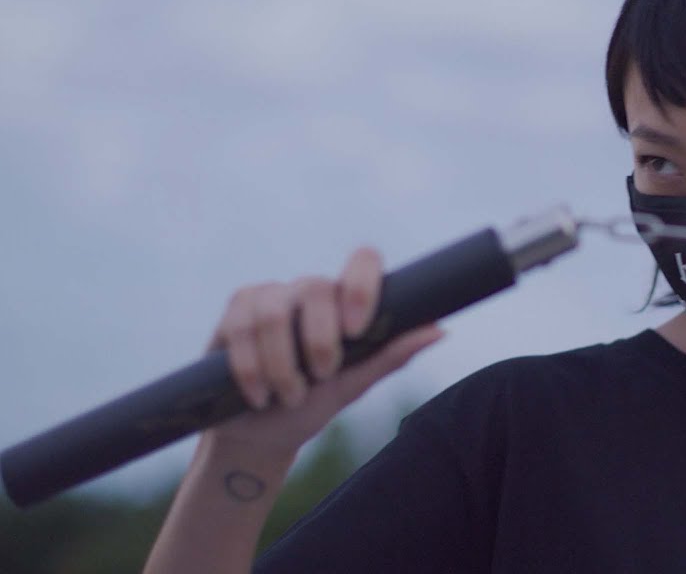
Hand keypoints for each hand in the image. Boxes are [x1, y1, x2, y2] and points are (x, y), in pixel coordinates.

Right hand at [204, 246, 444, 457]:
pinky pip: (240, 327)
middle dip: (318, 340)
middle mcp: (308, 291)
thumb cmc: (312, 405)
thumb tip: (440, 329)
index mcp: (345, 301)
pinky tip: (258, 395)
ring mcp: (269, 296)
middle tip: (322, 378)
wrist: (258, 436)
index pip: (362, 260)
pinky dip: (251, 368)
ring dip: (282, 364)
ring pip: (274, 312)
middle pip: (314, 287)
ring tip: (289, 397)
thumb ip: (391, 355)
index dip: (361, 285)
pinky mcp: (234, 313)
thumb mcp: (354, 385)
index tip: (356, 331)